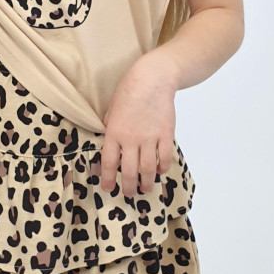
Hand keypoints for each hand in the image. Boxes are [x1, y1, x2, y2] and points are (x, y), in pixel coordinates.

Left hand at [96, 55, 177, 195]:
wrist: (153, 79)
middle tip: (128, 194)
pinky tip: (159, 171)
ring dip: (146, 182)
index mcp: (114, 132)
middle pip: (129, 171)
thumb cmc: (129, 91)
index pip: (108, 162)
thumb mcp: (112, 110)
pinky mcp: (166, 135)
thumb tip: (109, 143)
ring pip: (148, 169)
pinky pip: (164, 158)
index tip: (108, 188)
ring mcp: (150, 138)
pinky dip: (162, 168)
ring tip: (145, 189)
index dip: (107, 179)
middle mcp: (131, 139)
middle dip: (128, 187)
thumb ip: (110, 128)